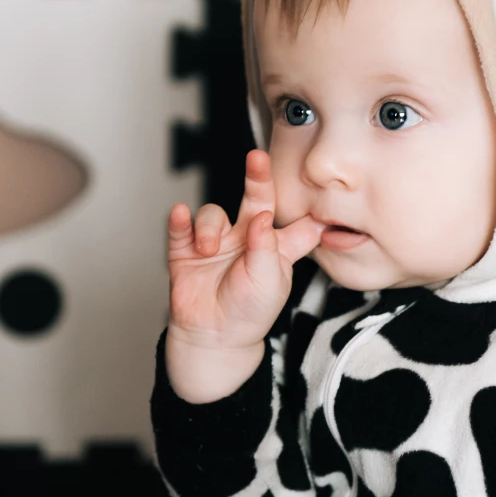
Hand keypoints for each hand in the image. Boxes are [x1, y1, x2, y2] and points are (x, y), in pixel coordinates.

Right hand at [165, 149, 324, 353]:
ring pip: (213, 215)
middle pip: (255, 199)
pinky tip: (180, 214)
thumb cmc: (250, 312)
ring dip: (210, 227)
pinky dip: (179, 220)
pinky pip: (180, 228)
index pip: (295, 222)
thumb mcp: (270, 282)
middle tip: (258, 158)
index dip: (306, 208)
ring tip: (208, 248)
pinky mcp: (187, 251)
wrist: (214, 338)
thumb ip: (267, 248)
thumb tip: (261, 215)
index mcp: (276, 246)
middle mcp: (247, 237)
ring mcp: (217, 242)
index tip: (316, 186)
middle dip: (257, 178)